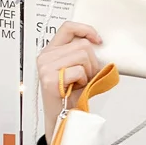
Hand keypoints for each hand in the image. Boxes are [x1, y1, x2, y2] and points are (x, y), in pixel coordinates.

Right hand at [36, 22, 101, 140]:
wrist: (63, 116)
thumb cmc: (70, 95)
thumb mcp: (77, 70)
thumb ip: (81, 56)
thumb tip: (100, 45)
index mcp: (50, 50)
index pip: (67, 28)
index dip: (86, 30)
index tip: (98, 40)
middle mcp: (45, 56)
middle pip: (82, 45)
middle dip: (92, 62)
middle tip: (86, 76)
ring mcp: (46, 67)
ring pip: (83, 56)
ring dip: (89, 72)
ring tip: (80, 82)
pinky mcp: (50, 78)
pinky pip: (79, 71)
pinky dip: (84, 81)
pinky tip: (76, 88)